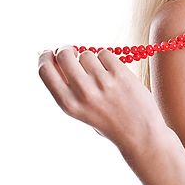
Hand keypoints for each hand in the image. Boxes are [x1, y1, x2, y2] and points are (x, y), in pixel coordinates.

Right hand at [38, 46, 164, 149]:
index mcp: (68, 104)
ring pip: (86, 53)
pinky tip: (113, 73)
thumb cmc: (108, 121)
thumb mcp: (80, 110)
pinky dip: (107, 60)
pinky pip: (105, 53)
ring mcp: (102, 82)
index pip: (44, 70)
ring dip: (91, 59)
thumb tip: (53, 55)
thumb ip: (67, 86)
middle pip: (63, 55)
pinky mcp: (120, 74)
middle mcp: (83, 92)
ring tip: (101, 74)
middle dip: (66, 50)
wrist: (140, 134)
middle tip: (74, 53)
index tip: (49, 52)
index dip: (44, 57)